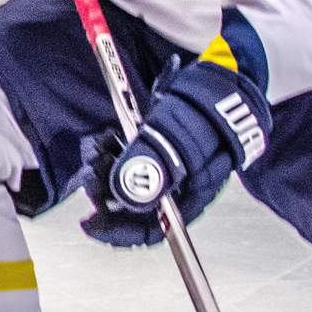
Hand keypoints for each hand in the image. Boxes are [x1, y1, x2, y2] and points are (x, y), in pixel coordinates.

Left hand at [77, 58, 268, 246]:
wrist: (223, 78)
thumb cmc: (208, 108)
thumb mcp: (181, 133)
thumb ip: (155, 162)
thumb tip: (123, 195)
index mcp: (191, 195)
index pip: (153, 231)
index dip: (118, 232)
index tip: (88, 223)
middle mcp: (178, 188)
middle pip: (133, 207)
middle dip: (104, 192)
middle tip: (89, 172)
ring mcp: (167, 168)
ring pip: (124, 182)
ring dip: (104, 168)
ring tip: (97, 147)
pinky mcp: (155, 149)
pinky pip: (125, 160)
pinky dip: (110, 151)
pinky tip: (105, 137)